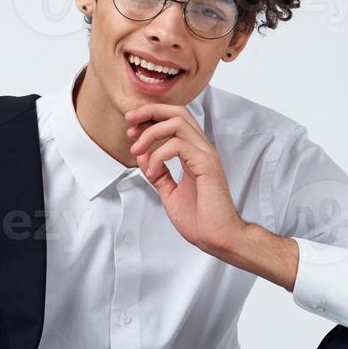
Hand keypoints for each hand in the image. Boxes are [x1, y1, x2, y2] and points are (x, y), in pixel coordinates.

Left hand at [125, 102, 245, 254]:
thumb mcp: (170, 193)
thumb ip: (158, 174)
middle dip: (149, 112)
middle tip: (129, 124)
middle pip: (178, 111)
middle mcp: (202, 149)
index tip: (131, 129)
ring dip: (151, 133)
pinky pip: (178, 145)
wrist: (218, 237)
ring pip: (177, 122)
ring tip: (136, 150)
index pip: (174, 120)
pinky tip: (152, 172)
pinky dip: (158, 155)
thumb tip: (142, 156)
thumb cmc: (200, 219)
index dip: (151, 118)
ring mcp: (206, 154)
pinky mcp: (207, 164)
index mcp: (195, 153)